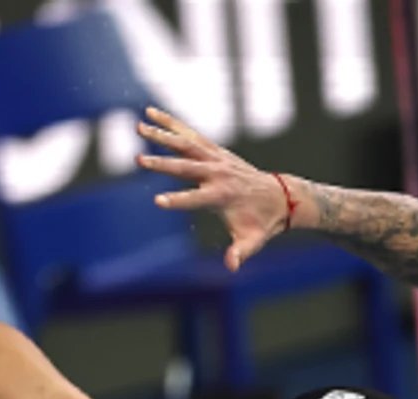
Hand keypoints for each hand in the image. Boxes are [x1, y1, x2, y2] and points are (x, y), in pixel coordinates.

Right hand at [136, 107, 291, 271]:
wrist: (279, 196)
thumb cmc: (261, 223)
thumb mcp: (252, 241)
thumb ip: (241, 252)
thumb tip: (231, 267)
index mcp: (223, 196)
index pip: (197, 199)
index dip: (178, 200)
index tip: (157, 201)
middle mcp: (218, 173)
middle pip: (186, 167)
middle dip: (162, 164)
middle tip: (138, 160)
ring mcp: (216, 158)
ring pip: (186, 143)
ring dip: (162, 134)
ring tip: (138, 125)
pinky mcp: (214, 150)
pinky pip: (189, 134)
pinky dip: (171, 123)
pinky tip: (151, 113)